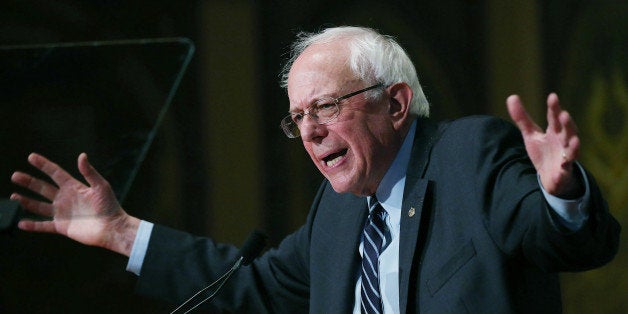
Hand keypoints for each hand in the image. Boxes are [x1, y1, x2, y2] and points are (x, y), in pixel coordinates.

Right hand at [11, 153, 139, 255]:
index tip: (31, 157)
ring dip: (26, 201)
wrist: (112, 228)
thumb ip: (89, 172)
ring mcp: (62, 212)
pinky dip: (32, 226)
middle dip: (29, 182)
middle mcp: (65, 198)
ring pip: (39, 206)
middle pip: (42, 188)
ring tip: (13, 196)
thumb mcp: (101, 186)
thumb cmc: (110, 206)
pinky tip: (20, 223)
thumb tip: (82, 155)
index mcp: (74, 186)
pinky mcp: (62, 226)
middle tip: (15, 175)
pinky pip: (43, 226)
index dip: (43, 165)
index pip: (55, 173)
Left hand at [507, 93, 582, 197]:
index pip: (554, 117)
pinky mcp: (564, 170)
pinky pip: (566, 168)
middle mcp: (563, 141)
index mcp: (554, 131)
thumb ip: (522, 118)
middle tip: (564, 114)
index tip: (553, 97)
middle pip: (567, 130)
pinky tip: (564, 165)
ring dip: (574, 144)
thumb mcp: (530, 134)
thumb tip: (511, 96)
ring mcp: (566, 155)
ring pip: (572, 149)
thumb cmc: (543, 151)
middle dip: (567, 123)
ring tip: (575, 139)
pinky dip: (566, 166)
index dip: (554, 108)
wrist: (550, 176)